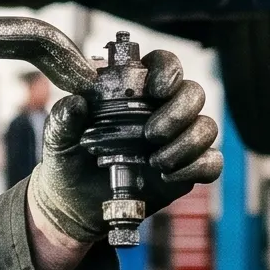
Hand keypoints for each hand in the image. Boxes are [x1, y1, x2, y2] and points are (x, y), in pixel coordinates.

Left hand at [26, 49, 223, 255]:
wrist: (74, 205)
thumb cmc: (68, 161)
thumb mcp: (58, 138)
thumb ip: (64, 118)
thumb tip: (76, 102)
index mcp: (133, 92)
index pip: (164, 64)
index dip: (168, 69)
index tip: (156, 88)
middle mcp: (161, 110)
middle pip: (194, 92)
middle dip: (179, 111)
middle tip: (151, 134)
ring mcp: (177, 140)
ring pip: (207, 126)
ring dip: (186, 143)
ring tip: (155, 162)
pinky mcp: (186, 169)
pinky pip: (212, 162)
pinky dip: (195, 167)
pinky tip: (168, 176)